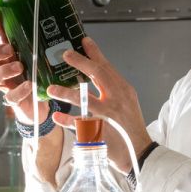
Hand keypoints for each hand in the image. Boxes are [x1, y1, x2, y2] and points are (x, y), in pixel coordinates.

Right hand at [0, 10, 45, 124]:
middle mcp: (0, 70)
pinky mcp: (14, 100)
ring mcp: (5, 85)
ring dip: (3, 71)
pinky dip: (19, 90)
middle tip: (10, 50)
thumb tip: (36, 19)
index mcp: (5, 58)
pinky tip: (29, 85)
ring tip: (19, 67)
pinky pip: (10, 96)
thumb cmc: (35, 75)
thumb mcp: (34, 57)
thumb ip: (31, 42)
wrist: (42, 101)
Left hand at [47, 37, 151, 172]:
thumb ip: (110, 88)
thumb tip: (94, 71)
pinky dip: (66, 120)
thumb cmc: (129, 126)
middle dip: (81, 63)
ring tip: (51, 88)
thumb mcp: (125, 102)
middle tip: (65, 54)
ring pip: (86, 100)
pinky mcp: (100, 132)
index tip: (83, 40)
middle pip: (98, 76)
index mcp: (123, 90)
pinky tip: (56, 115)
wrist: (139, 151)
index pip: (107, 68)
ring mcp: (108, 116)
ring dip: (67, 92)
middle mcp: (117, 100)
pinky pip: (79, 125)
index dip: (95, 53)